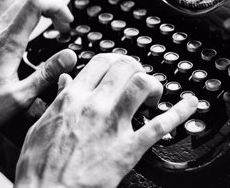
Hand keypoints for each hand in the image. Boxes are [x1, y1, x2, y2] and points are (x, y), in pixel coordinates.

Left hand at [0, 0, 76, 136]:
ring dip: (33, 3)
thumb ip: (46, 75)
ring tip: (46, 18)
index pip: (35, 3)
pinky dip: (17, 9)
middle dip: (50, 5)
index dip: (57, 6)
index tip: (67, 23)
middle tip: (61, 24)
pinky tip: (23, 21)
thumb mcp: (19, 98)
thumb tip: (69, 57)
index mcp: (7, 42)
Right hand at [15, 54, 197, 187]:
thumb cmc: (40, 167)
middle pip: (125, 67)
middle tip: (137, 80)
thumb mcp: (41, 125)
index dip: (115, 61)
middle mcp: (94, 105)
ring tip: (152, 95)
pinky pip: (159, 125)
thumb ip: (58, 98)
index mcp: (73, 98)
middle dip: (136, 68)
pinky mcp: (128, 148)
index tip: (119, 68)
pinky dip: (179, 112)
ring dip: (152, 85)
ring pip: (141, 85)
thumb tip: (66, 81)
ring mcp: (113, 125)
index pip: (101, 61)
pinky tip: (189, 105)